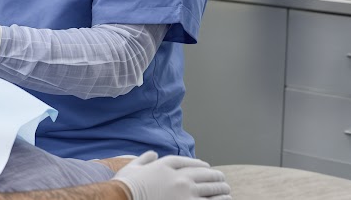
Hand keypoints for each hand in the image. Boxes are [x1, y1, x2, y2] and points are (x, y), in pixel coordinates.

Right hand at [112, 151, 231, 199]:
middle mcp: (178, 176)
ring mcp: (185, 192)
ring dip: (221, 189)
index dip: (199, 164)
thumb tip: (152, 154)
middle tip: (222, 179)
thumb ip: (144, 159)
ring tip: (227, 190)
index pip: (188, 162)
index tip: (207, 167)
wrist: (123, 198)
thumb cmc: (126, 186)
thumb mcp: (132, 167)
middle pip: (204, 174)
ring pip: (211, 189)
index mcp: (165, 165)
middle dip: (215, 177)